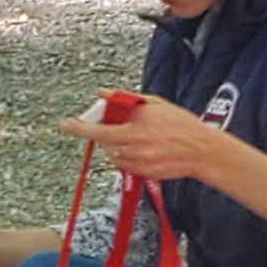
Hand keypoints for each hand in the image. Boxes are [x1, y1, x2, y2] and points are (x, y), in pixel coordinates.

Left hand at [59, 89, 217, 181]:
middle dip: (105, 134)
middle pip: (104, 143)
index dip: (79, 128)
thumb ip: (125, 100)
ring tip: (139, 138)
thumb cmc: (180, 125)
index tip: (65, 124)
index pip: (98, 129)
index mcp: (135, 127)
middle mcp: (133, 146)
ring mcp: (136, 162)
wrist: (201, 151)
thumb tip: (103, 93)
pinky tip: (144, 149)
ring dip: (117, 146)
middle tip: (120, 127)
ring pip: (113, 155)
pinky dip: (127, 157)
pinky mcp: (141, 173)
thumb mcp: (154, 104)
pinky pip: (124, 165)